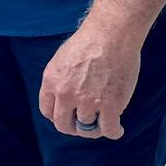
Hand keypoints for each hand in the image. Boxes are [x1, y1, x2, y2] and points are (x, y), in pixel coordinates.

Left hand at [38, 22, 141, 139]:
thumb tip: (66, 100)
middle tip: (86, 125)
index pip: (47, 111)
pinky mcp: (109, 104)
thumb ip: (61, 80)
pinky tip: (118, 129)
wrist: (112, 33)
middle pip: (64, 125)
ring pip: (87, 128)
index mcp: (51, 81)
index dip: (59, 117)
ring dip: (96, 128)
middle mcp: (65, 93)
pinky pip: (108, 130)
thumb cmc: (91, 41)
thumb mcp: (63, 59)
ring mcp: (87, 101)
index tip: (69, 117)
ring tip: (105, 121)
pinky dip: (114, 132)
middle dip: (74, 128)